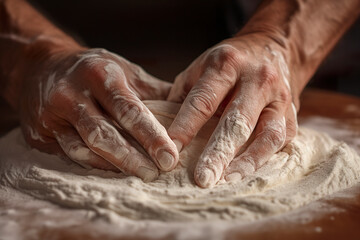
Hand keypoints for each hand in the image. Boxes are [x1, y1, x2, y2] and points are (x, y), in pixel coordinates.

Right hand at [19, 48, 177, 181]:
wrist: (42, 67)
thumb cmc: (94, 70)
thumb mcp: (124, 70)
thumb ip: (154, 91)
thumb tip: (189, 110)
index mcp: (99, 75)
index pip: (129, 109)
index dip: (151, 136)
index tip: (170, 157)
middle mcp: (72, 94)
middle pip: (104, 134)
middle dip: (132, 158)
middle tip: (157, 174)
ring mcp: (52, 115)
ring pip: (84, 149)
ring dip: (113, 166)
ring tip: (140, 177)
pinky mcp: (40, 132)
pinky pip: (69, 154)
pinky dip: (93, 165)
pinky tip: (113, 172)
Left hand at [167, 34, 298, 187]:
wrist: (271, 46)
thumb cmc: (228, 62)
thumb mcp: (201, 67)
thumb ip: (183, 95)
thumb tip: (166, 132)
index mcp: (227, 64)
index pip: (203, 101)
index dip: (185, 128)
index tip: (171, 153)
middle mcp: (256, 78)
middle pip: (236, 121)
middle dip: (218, 153)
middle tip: (202, 179)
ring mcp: (279, 97)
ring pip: (267, 135)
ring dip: (247, 162)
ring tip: (228, 182)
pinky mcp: (292, 113)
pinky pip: (281, 140)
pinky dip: (265, 160)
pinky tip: (248, 175)